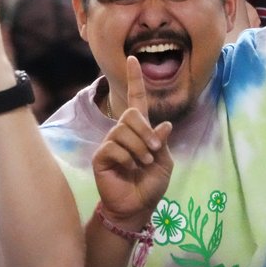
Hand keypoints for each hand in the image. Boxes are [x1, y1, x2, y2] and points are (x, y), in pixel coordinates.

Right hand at [92, 57, 173, 230]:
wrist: (136, 207)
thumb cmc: (149, 185)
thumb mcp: (164, 162)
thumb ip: (162, 142)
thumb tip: (163, 124)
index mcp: (139, 130)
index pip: (136, 100)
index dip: (135, 80)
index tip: (133, 59)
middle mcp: (122, 133)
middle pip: (131, 114)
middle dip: (145, 131)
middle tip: (153, 151)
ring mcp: (109, 143)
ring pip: (123, 130)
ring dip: (139, 148)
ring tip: (142, 163)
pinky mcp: (101, 156)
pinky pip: (114, 147)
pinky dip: (127, 159)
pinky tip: (128, 169)